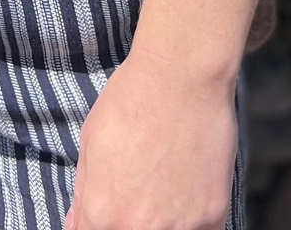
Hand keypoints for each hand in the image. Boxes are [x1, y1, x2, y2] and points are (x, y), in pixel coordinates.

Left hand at [64, 45, 237, 229]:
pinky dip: (194, 220)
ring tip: (166, 185)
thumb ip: (84, 192)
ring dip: (164, 220)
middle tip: (143, 190)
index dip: (102, 220)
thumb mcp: (91, 141)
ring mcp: (179, 226)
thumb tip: (77, 223)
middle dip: (132, 218)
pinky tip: (188, 191)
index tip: (114, 206)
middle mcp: (139, 227)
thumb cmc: (131, 100)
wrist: (181, 76)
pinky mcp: (213, 216)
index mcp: (103, 212)